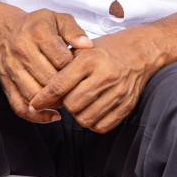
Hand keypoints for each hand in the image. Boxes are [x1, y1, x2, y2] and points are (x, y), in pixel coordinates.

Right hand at [0, 8, 91, 123]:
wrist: (2, 30)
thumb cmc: (36, 25)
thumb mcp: (57, 18)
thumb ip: (74, 30)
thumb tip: (87, 46)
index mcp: (38, 33)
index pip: (61, 59)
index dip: (74, 68)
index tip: (82, 70)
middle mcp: (22, 51)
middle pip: (48, 79)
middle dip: (66, 88)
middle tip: (79, 90)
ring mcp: (12, 69)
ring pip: (34, 94)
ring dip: (53, 103)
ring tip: (68, 101)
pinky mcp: (5, 83)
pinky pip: (19, 105)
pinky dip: (36, 115)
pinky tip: (52, 115)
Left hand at [26, 28, 160, 133]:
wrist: (141, 51)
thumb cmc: (106, 51)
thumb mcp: (82, 50)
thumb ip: (62, 68)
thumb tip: (40, 93)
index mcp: (90, 59)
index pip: (58, 86)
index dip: (42, 98)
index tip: (35, 103)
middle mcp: (105, 75)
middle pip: (71, 105)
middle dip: (65, 104)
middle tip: (67, 97)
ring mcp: (119, 91)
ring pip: (85, 118)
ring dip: (78, 115)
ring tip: (81, 103)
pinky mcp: (128, 104)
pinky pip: (102, 126)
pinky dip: (93, 122)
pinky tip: (93, 110)